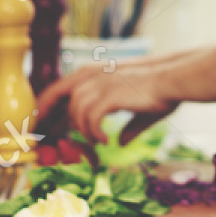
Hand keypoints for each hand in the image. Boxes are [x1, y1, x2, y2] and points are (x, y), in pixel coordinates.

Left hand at [36, 63, 178, 141]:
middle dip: (51, 117)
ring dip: (84, 131)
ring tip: (97, 142)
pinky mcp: (110, 95)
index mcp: (98, 74)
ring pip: (77, 111)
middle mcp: (95, 76)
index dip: (47, 104)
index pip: (61, 87)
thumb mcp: (141, 111)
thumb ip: (128, 126)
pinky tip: (106, 141)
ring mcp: (102, 84)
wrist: (175, 80)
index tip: (39, 122)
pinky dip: (95, 133)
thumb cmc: (163, 93)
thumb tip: (121, 142)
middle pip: (61, 96)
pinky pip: (91, 119)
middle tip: (49, 138)